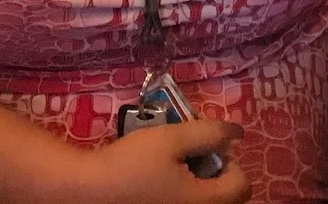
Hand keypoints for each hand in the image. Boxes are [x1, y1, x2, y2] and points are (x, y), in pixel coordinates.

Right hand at [54, 121, 249, 203]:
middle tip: (191, 156)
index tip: (206, 148)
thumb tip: (238, 132)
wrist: (85, 192)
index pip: (242, 185)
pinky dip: (181, 194)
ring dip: (199, 184)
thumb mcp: (171, 139)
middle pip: (227, 198)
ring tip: (174, 167)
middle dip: (216, 174)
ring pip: (205, 203)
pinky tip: (159, 182)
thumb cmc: (130, 165)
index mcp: (204, 202)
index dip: (231, 161)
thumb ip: (208, 133)